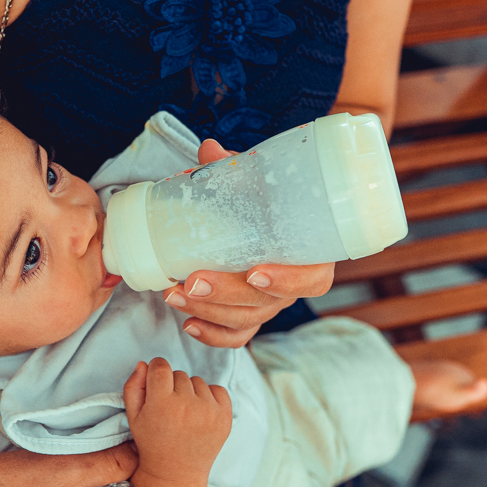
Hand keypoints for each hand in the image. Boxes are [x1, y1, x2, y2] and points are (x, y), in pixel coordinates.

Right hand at [123, 359, 231, 484]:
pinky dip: (209, 397)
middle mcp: (187, 405)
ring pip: (197, 381)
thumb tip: (145, 363)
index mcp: (162, 404)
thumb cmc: (152, 442)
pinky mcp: (225, 417)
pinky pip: (217, 389)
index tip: (156, 383)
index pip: (161, 366)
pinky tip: (199, 414)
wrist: (176, 473)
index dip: (155, 371)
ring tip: (183, 414)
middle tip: (169, 408)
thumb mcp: (133, 416)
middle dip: (172, 386)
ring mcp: (209, 411)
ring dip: (190, 392)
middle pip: (179, 374)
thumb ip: (134, 386)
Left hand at [162, 139, 335, 347]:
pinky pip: (237, 335)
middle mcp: (292, 284)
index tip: (255, 273)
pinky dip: (213, 335)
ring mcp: (271, 303)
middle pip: (268, 303)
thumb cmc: (266, 200)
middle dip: (226, 295)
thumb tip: (209, 150)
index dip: (287, 280)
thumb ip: (236, 168)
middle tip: (192, 281)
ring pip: (247, 320)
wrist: (268, 216)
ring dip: (208, 312)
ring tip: (174, 295)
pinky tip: (189, 324)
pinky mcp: (251, 314)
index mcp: (310, 253)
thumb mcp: (256, 180)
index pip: (312, 278)